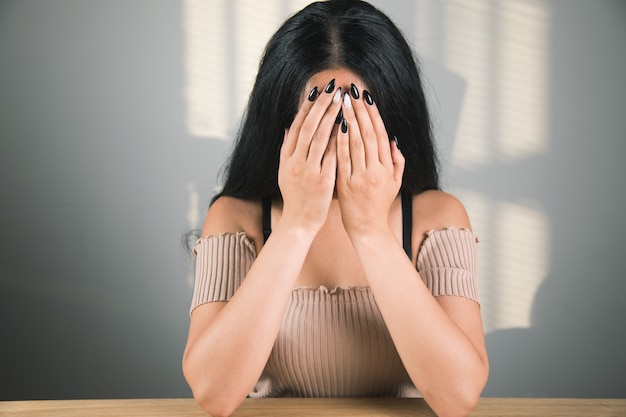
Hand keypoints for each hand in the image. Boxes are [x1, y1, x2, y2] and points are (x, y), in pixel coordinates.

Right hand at [278, 80, 342, 232]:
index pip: (298, 126)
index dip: (307, 108)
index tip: (317, 92)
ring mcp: (309, 171)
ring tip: (341, 102)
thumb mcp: (284, 172)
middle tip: (333, 89)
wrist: (299, 221)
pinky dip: (339, 140)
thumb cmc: (295, 196)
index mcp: (286, 158)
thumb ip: (287, 149)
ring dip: (331, 118)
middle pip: (309, 128)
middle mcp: (296, 162)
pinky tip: (348, 127)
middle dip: (321, 106)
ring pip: (320, 138)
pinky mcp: (323, 181)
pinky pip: (332, 156)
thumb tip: (289, 127)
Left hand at [336, 85, 404, 236]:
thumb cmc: (379, 204)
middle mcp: (376, 171)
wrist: (368, 229)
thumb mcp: (395, 183)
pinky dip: (339, 142)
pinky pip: (342, 160)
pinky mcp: (346, 185)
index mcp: (387, 168)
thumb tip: (393, 140)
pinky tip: (336, 126)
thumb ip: (397, 162)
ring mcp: (360, 178)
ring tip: (342, 102)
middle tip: (352, 92)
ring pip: (356, 144)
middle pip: (368, 135)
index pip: (381, 135)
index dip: (374, 115)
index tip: (366, 98)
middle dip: (360, 111)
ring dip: (349, 121)